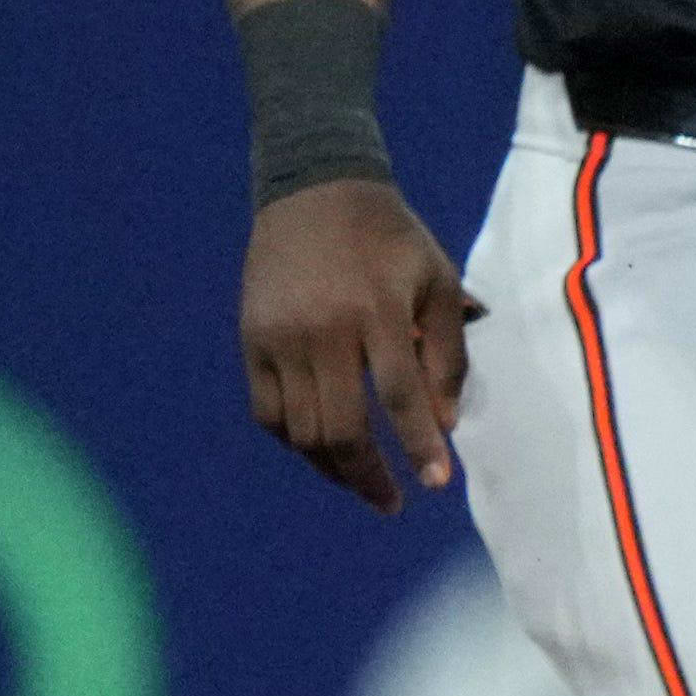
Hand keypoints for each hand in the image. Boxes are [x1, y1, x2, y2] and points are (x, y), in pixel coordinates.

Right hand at [241, 179, 474, 512]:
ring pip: (299, 430)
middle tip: (395, 502)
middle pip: (340, 428)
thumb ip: (446, 352)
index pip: (399, 398)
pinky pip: (268, 412)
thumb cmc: (391, 240)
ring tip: (365, 483)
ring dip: (333, 467)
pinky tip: (323, 451)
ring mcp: (277, 340)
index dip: (420, 446)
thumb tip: (445, 423)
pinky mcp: (250, 342)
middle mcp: (320, 331)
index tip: (439, 483)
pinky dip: (295, 441)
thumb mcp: (437, 280)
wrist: (315, 192)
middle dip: (369, 476)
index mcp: (374, 313)